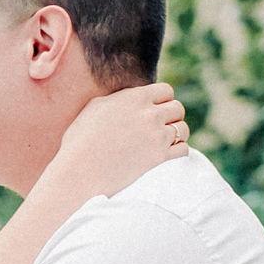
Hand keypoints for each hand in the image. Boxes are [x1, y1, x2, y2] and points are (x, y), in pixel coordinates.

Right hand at [48, 80, 191, 200]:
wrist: (80, 172)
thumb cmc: (80, 141)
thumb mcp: (95, 108)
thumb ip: (119, 98)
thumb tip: (130, 97)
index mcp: (135, 98)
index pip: (166, 90)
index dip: (162, 100)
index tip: (156, 110)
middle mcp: (149, 114)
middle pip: (177, 108)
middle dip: (171, 116)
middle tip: (161, 127)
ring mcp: (157, 137)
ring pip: (183, 129)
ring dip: (177, 134)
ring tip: (165, 141)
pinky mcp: (160, 158)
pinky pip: (183, 149)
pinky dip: (178, 151)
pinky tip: (166, 155)